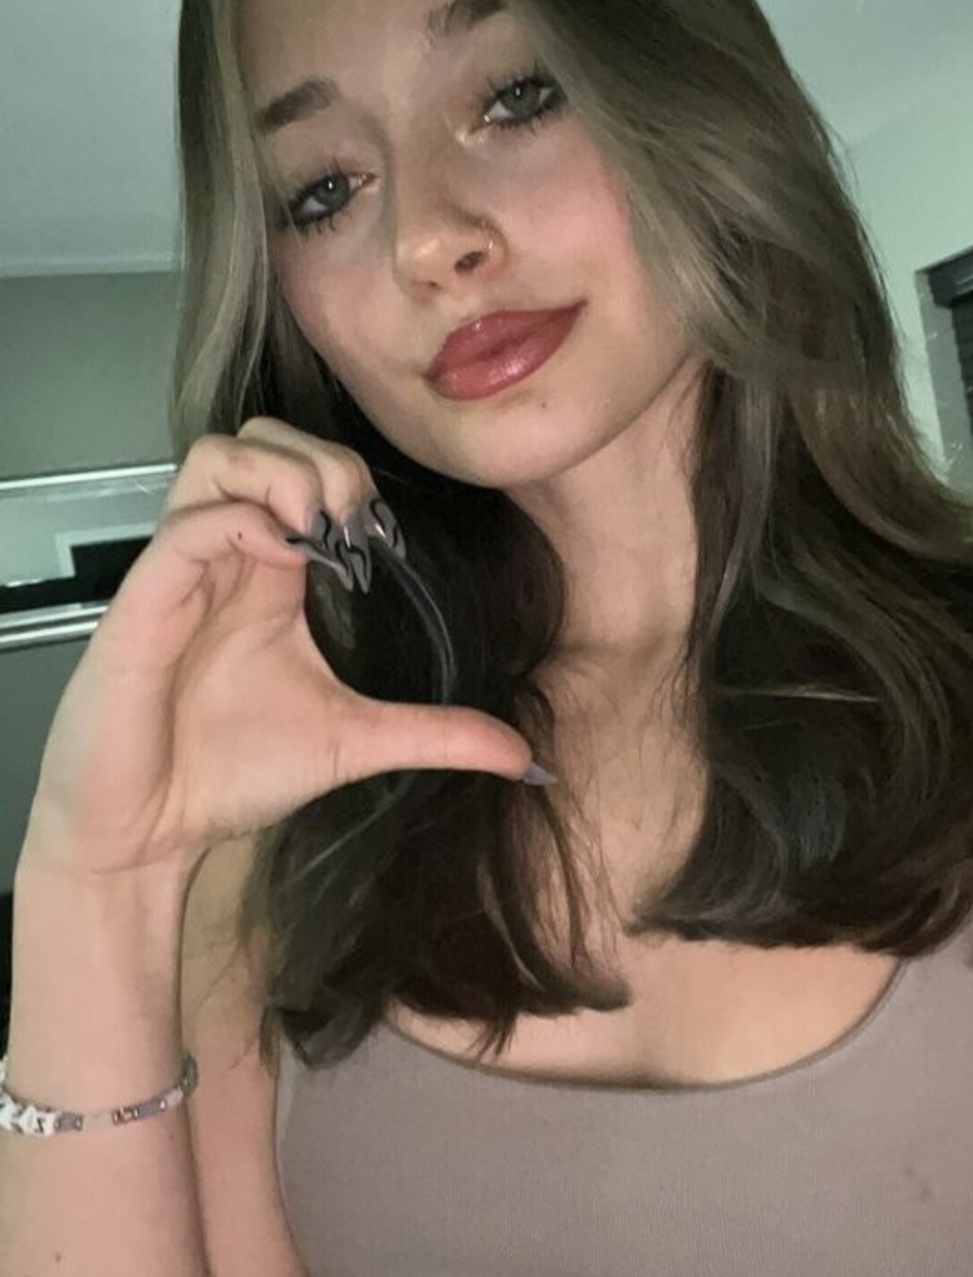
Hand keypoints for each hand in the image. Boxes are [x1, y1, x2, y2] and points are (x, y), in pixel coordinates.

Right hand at [22, 417, 537, 880]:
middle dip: (319, 459)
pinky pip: (184, 526)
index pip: (301, 469)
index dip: (350, 478)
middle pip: (257, 440)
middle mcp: (225, 558)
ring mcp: (181, 574)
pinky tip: (280, 556)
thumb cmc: (230, 776)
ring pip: (213, 459)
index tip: (384, 541)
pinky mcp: (143, 605)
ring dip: (278, 472)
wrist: (150, 836)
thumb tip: (525, 755)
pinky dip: (237, 520)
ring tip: (318, 528)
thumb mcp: (355, 742)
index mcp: (269, 573)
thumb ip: (435, 735)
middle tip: (355, 522)